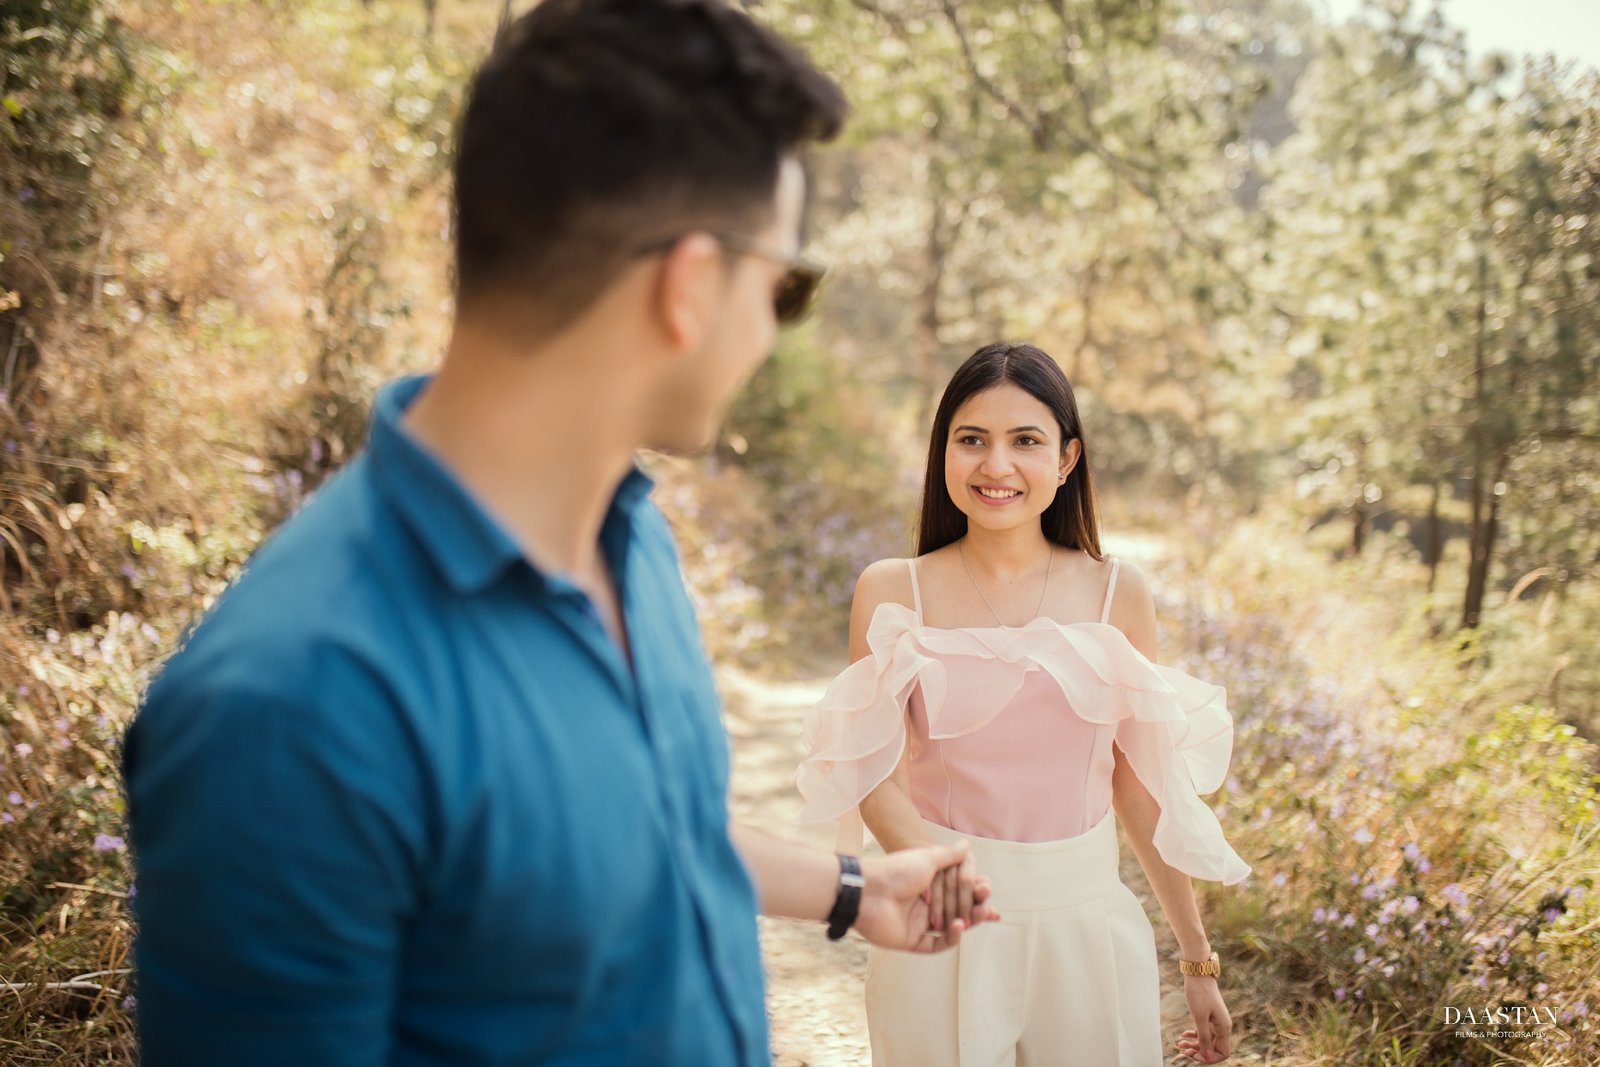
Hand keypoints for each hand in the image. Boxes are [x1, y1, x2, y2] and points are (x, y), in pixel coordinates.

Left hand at [854, 843, 999, 952]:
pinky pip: (936, 944)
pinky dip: (951, 937)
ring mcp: (919, 924)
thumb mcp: (926, 859)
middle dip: (977, 909)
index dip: (976, 892)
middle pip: (959, 911)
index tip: (988, 889)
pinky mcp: (912, 940)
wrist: (868, 890)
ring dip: (968, 922)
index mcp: (929, 885)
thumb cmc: (896, 870)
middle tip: (989, 907)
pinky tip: (959, 926)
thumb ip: (949, 856)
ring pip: (951, 928)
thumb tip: (967, 846)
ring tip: (981, 914)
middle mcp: (926, 905)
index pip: (959, 891)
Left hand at [1174, 976, 1231, 1061]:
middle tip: (1184, 1052)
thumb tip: (1207, 1056)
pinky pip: (1203, 1032)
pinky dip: (1194, 1036)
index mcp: (1224, 1028)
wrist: (1198, 974)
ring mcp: (1215, 1022)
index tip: (1195, 1056)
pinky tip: (1183, 1035)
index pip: (1223, 1053)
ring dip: (1194, 1045)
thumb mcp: (1200, 1017)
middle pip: (1213, 1049)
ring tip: (1179, 1044)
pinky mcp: (1208, 1017)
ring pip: (1207, 1041)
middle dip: (1199, 1052)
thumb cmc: (1199, 994)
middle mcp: (1222, 1027)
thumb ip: (1204, 1037)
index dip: (1210, 1058)